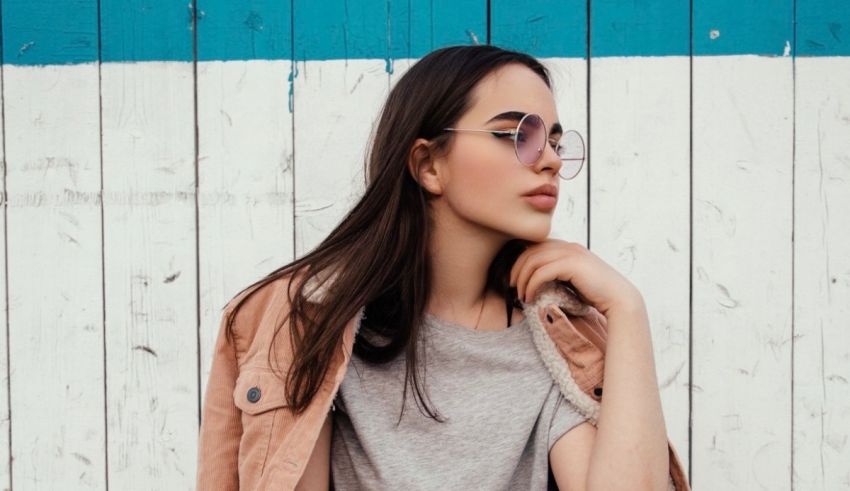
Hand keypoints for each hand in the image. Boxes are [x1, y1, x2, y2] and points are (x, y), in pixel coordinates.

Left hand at [508, 239, 643, 316]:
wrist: (619, 300)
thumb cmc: (597, 295)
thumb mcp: (573, 280)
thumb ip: (558, 275)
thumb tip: (537, 281)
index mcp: (569, 248)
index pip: (536, 246)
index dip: (521, 261)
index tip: (515, 278)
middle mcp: (569, 246)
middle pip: (530, 251)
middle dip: (516, 269)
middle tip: (511, 286)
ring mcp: (570, 253)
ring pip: (533, 260)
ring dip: (521, 278)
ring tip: (520, 295)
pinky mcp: (571, 265)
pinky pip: (541, 272)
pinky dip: (530, 285)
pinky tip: (529, 297)